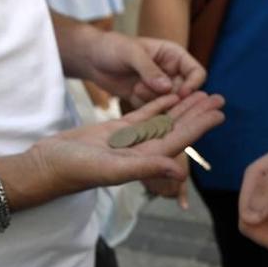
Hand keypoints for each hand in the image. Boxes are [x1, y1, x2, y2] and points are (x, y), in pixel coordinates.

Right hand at [27, 91, 223, 198]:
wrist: (47, 166)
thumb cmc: (75, 171)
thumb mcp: (112, 168)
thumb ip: (145, 168)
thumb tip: (179, 172)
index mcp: (145, 159)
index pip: (180, 139)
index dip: (201, 125)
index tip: (220, 113)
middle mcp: (142, 150)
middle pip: (178, 128)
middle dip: (199, 113)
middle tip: (220, 97)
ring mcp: (130, 140)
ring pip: (163, 120)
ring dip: (182, 107)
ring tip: (202, 94)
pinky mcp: (116, 131)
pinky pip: (143, 115)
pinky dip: (158, 105)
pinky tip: (171, 95)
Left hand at [65, 28, 205, 104]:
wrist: (91, 58)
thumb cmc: (112, 47)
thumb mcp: (131, 53)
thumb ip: (149, 70)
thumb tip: (168, 88)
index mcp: (174, 56)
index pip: (196, 73)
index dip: (193, 85)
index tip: (180, 94)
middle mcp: (171, 73)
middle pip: (185, 93)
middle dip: (170, 97)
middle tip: (150, 91)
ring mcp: (159, 88)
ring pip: (170, 104)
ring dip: (154, 100)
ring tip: (135, 87)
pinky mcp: (147, 100)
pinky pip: (154, 111)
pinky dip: (145, 107)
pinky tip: (131, 94)